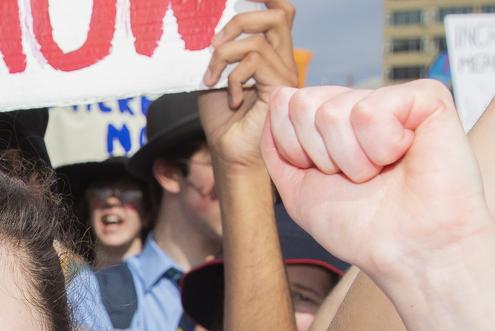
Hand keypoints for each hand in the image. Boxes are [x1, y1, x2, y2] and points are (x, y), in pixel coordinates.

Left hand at [198, 0, 298, 168]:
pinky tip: (231, 98)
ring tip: (211, 78)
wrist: (229, 153)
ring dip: (224, 55)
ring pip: (259, 38)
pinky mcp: (281, 88)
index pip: (280, 12)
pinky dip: (233, 76)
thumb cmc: (222, 120)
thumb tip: (209, 29)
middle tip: (215, 45)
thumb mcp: (214, 76)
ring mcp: (285, 74)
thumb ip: (217, 51)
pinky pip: (254, 61)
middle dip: (240, 21)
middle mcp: (283, 61)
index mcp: (270, 54)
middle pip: (279, 14)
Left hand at [261, 81, 494, 279]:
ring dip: (352, 160)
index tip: (328, 177)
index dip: (295, 150)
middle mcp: (363, 104)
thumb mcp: (299, 189)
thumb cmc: (360, 228)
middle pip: (303, 105)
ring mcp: (394, 99)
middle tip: (359, 177)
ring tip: (382, 173)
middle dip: (320, 155)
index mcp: (337, 122)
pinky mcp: (427, 97)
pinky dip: (381, 147)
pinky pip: (371, 111)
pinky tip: (405, 157)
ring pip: (332, 113)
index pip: (287, 106)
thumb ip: (278, 146)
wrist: (409, 253)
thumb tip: (279, 96)